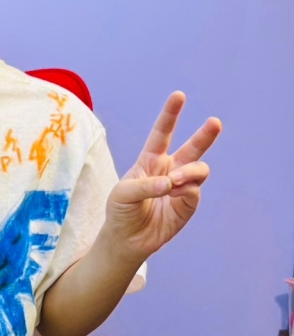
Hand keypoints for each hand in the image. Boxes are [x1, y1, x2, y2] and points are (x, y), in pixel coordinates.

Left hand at [104, 92, 221, 260]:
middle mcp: (170, 169)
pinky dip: (186, 191)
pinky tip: (174, 195)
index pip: (162, 133)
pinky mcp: (188, 204)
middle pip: (193, 148)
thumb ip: (146, 185)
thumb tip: (172, 182)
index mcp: (151, 159)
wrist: (127, 239)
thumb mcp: (123, 194)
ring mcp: (181, 186)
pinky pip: (194, 191)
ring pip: (198, 169)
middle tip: (215, 123)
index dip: (171, 115)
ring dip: (190, 172)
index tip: (179, 96)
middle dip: (205, 135)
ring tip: (176, 180)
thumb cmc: (121, 211)